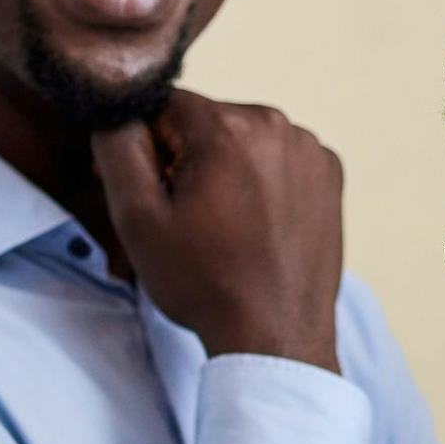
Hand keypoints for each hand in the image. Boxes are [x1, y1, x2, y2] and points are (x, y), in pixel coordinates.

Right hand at [90, 89, 346, 370]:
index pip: (163, 106)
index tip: (152, 192)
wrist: (274, 336)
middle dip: (187, 157)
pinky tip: (255, 225)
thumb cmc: (204, 283)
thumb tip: (115, 109)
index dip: (147, 148)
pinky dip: (262, 181)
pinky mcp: (329, 173)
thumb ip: (117, 146)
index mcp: (227, 127)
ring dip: (226, 168)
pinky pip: (278, 159)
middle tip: (186, 218)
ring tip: (223, 226)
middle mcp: (276, 124)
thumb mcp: (138, 218)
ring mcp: (309, 149)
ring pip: (243, 138)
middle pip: (206, 121)